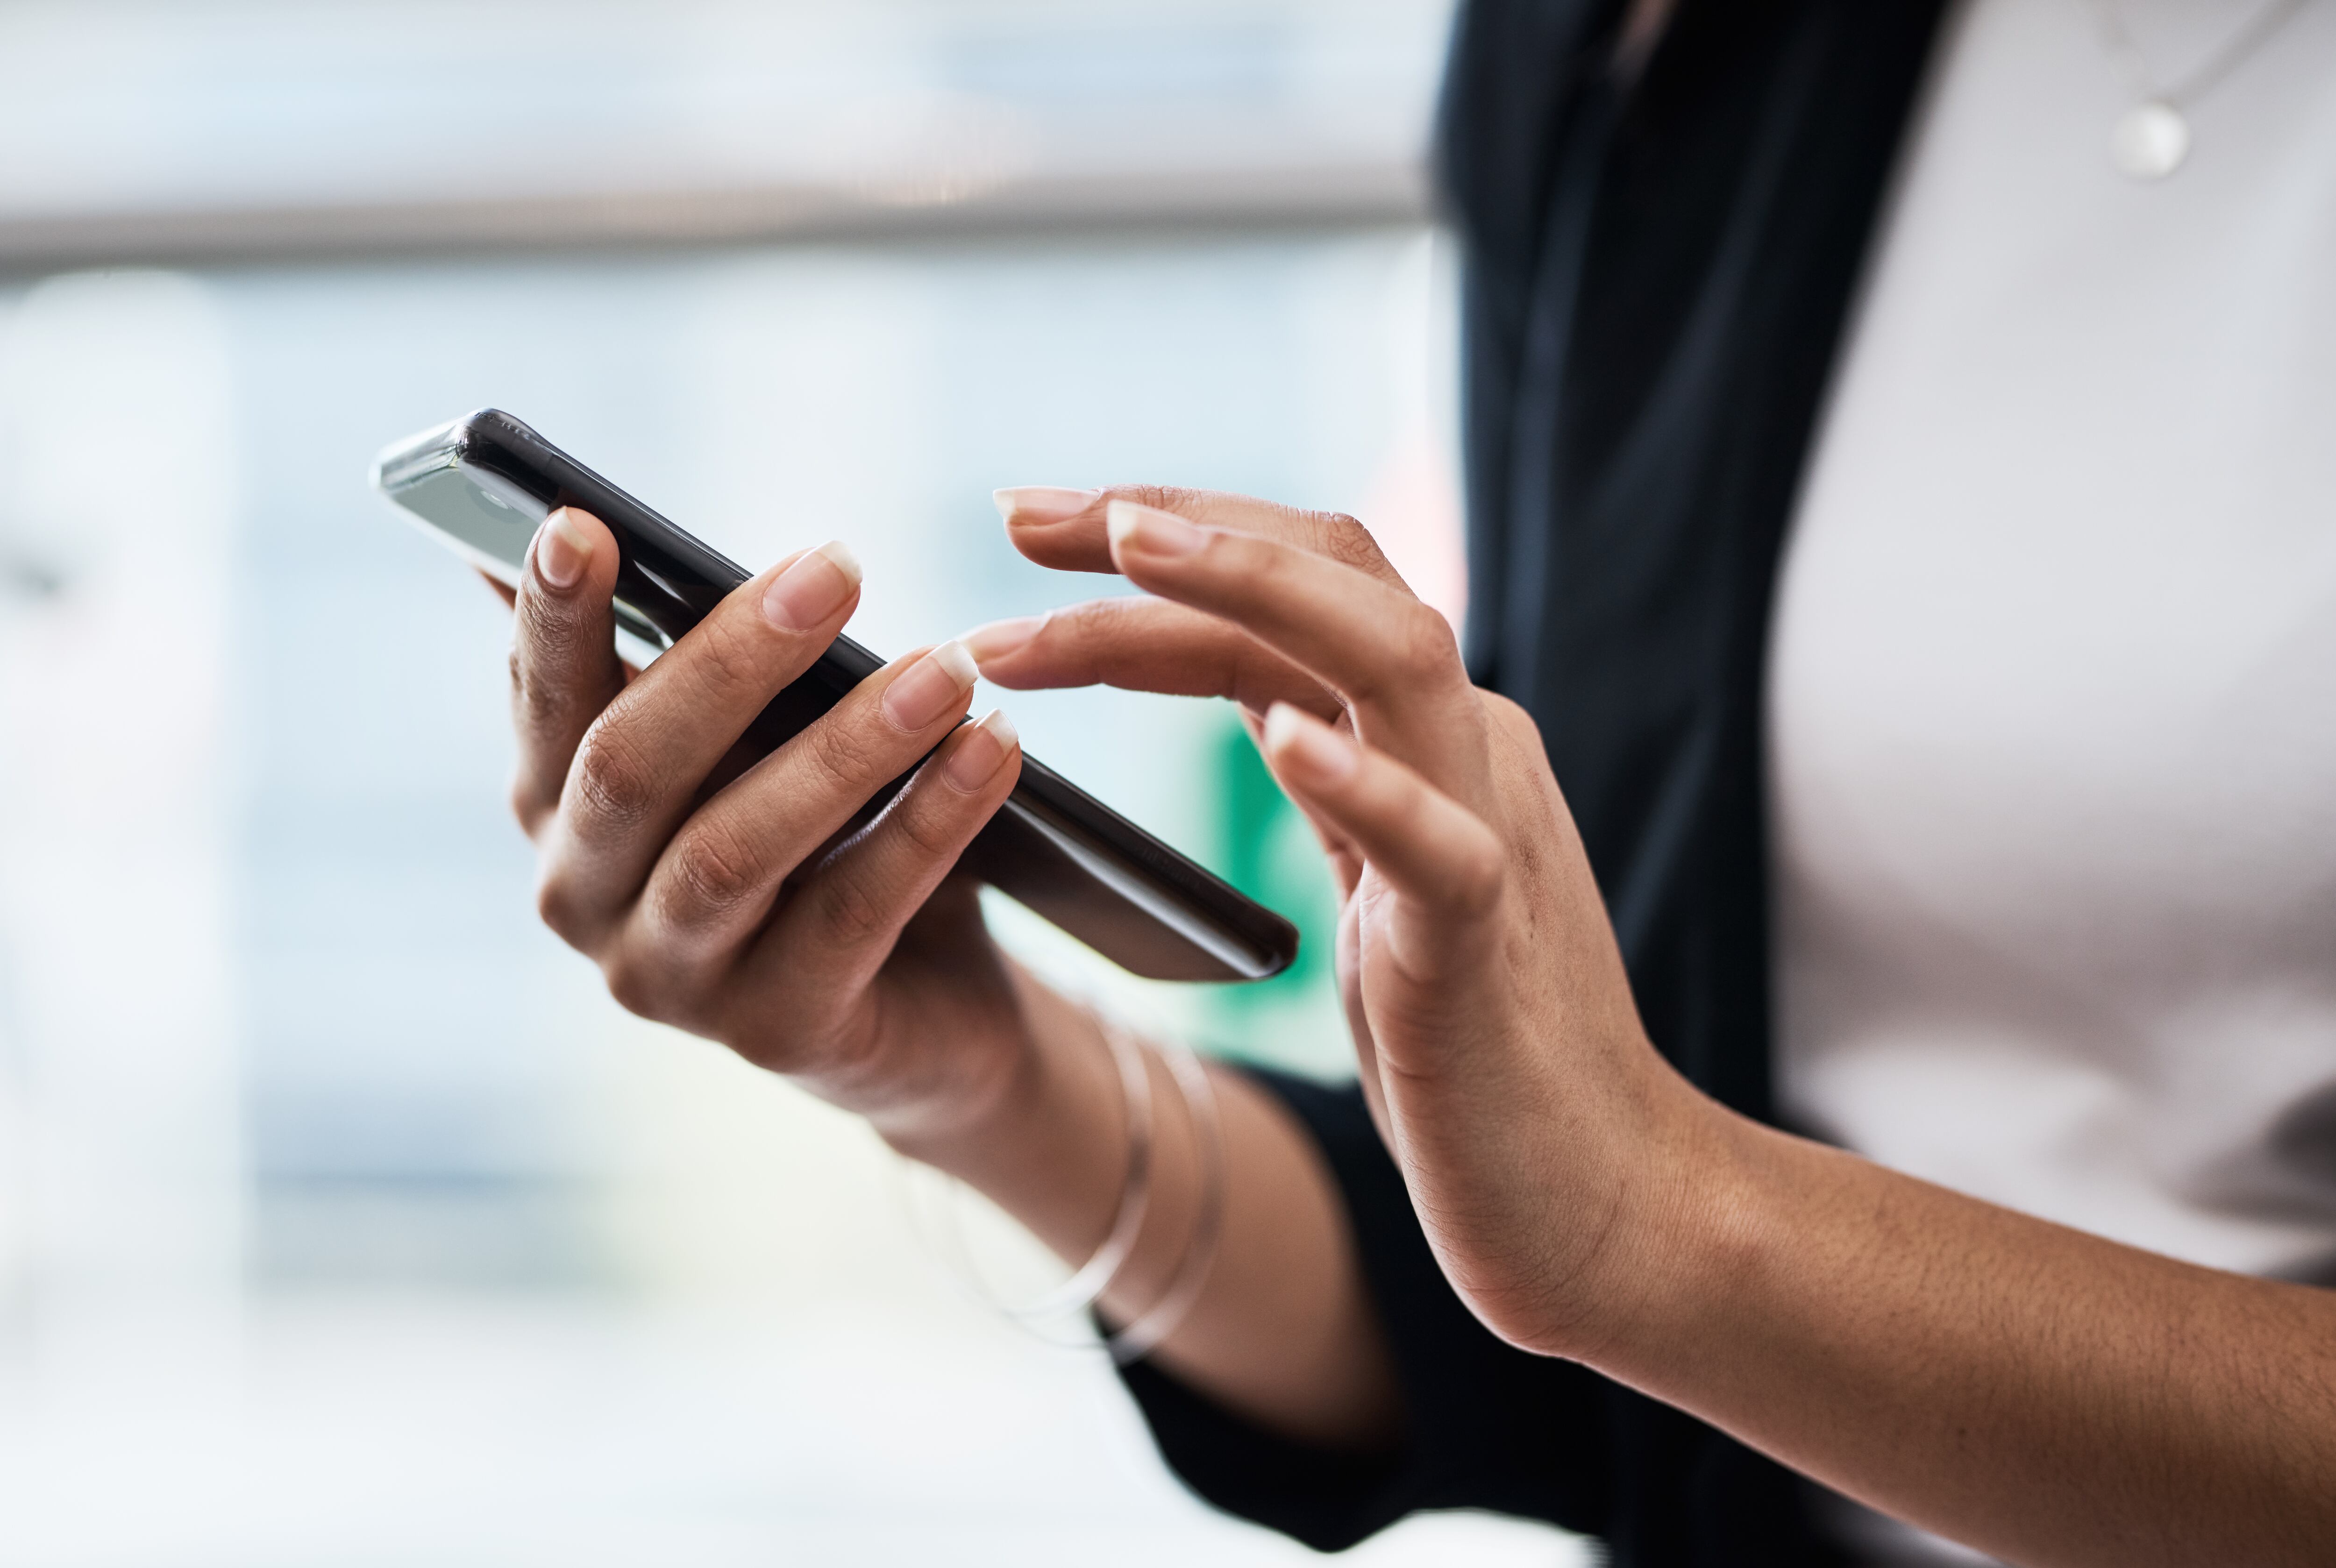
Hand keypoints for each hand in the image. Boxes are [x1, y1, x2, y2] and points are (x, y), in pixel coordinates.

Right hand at [498, 506, 1032, 1138]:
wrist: (922, 997)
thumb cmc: (819, 828)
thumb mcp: (753, 733)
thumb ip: (684, 649)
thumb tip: (578, 517)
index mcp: (556, 804)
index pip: (542, 699)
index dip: (553, 617)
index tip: (580, 523)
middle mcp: (581, 897)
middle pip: (633, 770)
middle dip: (733, 661)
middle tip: (838, 567)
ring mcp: (668, 980)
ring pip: (734, 851)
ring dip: (848, 748)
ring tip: (947, 667)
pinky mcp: (774, 1033)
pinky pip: (850, 916)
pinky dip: (928, 826)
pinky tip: (992, 751)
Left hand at [968, 486, 1715, 1355]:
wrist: (1602, 1202)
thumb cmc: (1474, 1053)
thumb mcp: (1383, 886)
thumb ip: (1342, 785)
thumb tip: (1263, 706)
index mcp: (1428, 742)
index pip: (1290, 595)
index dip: (1157, 550)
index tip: (1027, 531)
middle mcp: (1466, 753)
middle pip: (1334, 576)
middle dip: (1173, 525)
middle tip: (1017, 513)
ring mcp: (1489, 836)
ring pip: (1393, 657)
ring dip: (1250, 588)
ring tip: (1124, 545)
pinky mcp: (1485, 948)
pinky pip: (1440, 847)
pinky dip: (1363, 784)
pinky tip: (1282, 741)